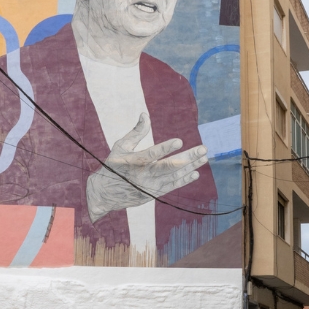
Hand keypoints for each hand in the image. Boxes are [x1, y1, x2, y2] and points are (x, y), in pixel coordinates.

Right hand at [86, 113, 207, 221]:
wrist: (104, 194)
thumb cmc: (113, 166)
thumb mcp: (121, 146)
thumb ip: (136, 132)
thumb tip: (145, 114)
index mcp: (134, 162)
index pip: (152, 154)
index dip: (166, 148)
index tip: (179, 141)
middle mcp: (143, 176)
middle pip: (169, 166)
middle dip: (188, 157)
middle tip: (203, 149)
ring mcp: (149, 187)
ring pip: (174, 176)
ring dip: (191, 167)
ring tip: (204, 158)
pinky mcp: (153, 194)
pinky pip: (172, 186)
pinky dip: (184, 180)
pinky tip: (195, 173)